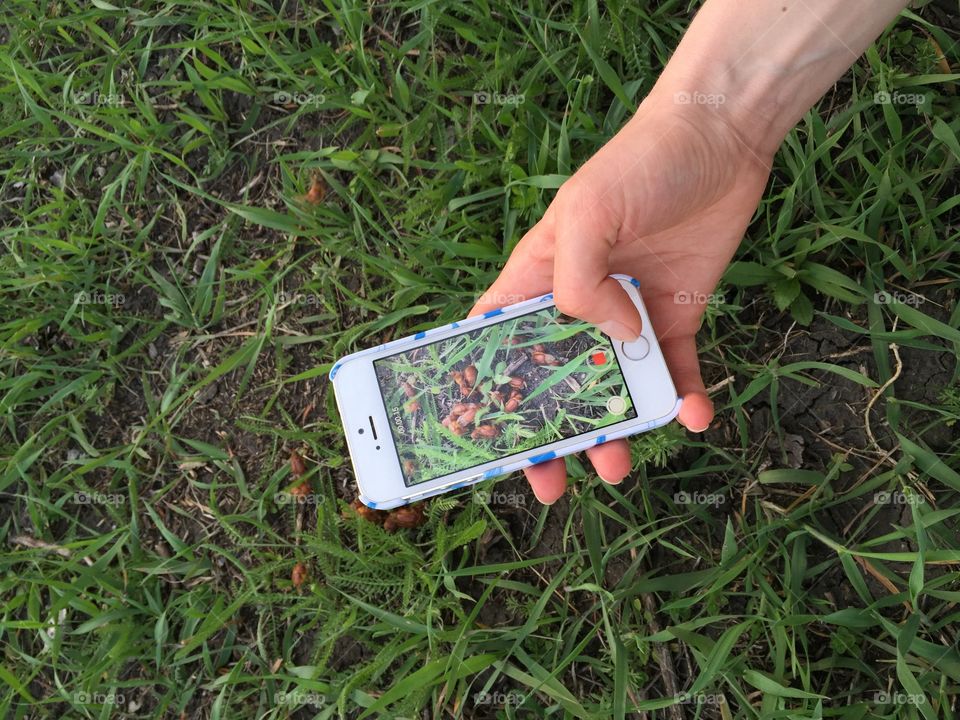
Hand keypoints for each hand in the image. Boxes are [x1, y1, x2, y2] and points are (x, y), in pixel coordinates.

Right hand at [470, 97, 773, 503]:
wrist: (719, 140)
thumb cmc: (638, 164)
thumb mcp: (587, 212)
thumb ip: (578, 281)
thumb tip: (612, 341)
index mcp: (535, 280)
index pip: (494, 342)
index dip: (481, 391)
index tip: (478, 439)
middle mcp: (576, 306)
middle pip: (549, 384)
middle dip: (548, 435)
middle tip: (549, 482)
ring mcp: (627, 317)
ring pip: (611, 390)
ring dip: (614, 430)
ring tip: (618, 467)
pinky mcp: (676, 319)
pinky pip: (677, 373)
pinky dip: (685, 401)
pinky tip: (695, 418)